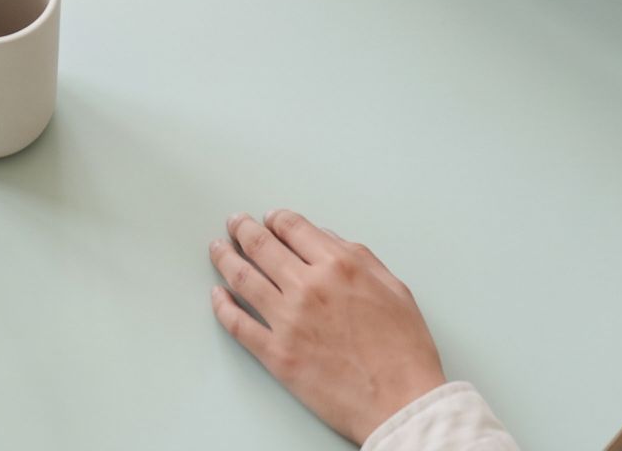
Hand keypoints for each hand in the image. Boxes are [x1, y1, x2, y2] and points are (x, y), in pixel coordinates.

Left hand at [210, 210, 446, 443]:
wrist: (402, 402)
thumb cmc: (404, 350)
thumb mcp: (393, 287)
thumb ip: (358, 256)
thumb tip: (326, 239)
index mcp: (338, 265)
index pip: (292, 227)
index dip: (276, 219)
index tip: (268, 219)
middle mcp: (308, 286)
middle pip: (261, 245)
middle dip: (242, 228)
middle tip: (234, 223)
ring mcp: (288, 320)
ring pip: (242, 277)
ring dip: (224, 257)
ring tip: (217, 248)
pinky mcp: (276, 353)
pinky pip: (237, 324)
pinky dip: (222, 305)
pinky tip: (217, 295)